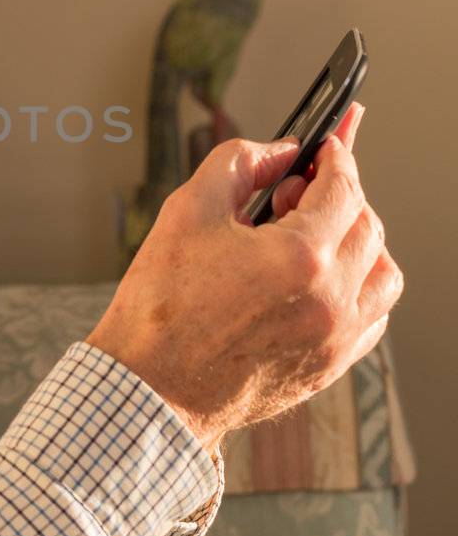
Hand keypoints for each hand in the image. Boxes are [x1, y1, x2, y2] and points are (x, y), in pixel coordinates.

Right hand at [87, 103, 403, 451]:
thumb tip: (280, 152)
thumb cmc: (161, 306)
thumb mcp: (188, 210)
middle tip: (298, 190)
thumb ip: (239, 163)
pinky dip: (360, 289)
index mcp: (301, 258)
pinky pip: (372, 318)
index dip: (336, 157)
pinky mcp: (329, 367)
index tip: (326, 148)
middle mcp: (331, 300)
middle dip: (341, 197)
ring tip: (316, 236)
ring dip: (360, 244)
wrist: (151, 387)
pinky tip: (322, 279)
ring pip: (383, 275)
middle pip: (368, 228)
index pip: (344, 188)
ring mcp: (335, 340)